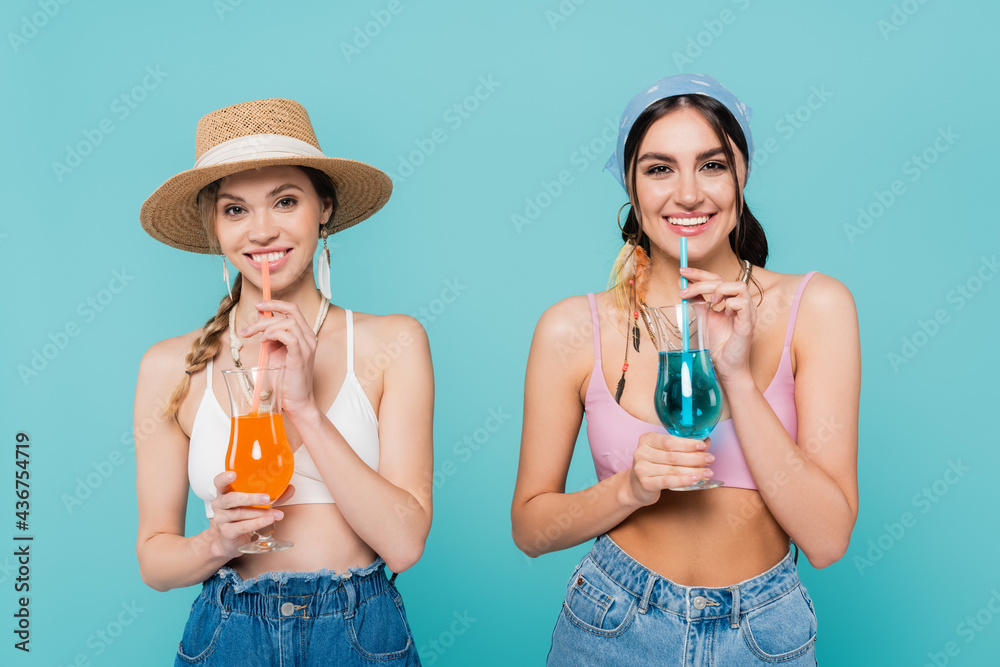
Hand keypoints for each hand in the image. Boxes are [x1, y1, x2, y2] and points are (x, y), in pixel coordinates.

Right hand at [208, 471, 293, 558]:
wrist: (229, 540)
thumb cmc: (242, 514)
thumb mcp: (254, 503)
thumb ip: (271, 495)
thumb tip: (290, 488)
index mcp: (224, 492)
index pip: (219, 482)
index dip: (224, 478)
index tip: (234, 474)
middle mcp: (219, 504)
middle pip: (231, 499)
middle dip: (250, 498)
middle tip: (267, 498)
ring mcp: (221, 519)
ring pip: (241, 514)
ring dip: (261, 513)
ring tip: (276, 514)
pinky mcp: (227, 532)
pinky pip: (243, 527)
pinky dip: (257, 523)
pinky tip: (268, 520)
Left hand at [239, 300, 317, 414]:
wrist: (296, 401)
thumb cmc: (286, 379)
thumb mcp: (274, 351)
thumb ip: (269, 334)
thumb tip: (259, 318)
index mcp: (304, 334)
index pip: (292, 309)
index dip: (275, 303)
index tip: (258, 305)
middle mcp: (309, 337)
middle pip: (289, 313)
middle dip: (265, 316)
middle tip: (248, 329)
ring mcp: (307, 347)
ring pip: (288, 322)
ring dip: (267, 327)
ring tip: (257, 339)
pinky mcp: (301, 356)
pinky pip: (289, 336)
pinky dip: (274, 335)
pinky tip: (264, 342)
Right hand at [626, 432, 714, 505]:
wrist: (637, 486)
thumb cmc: (655, 466)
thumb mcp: (666, 452)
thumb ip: (684, 447)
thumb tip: (706, 442)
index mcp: (647, 439)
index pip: (669, 441)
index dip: (688, 444)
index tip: (703, 446)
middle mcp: (641, 452)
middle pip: (673, 455)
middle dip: (695, 458)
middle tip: (710, 459)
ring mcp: (641, 468)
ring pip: (673, 469)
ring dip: (693, 471)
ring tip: (707, 472)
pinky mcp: (645, 483)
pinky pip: (667, 481)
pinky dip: (683, 480)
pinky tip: (695, 480)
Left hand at [678, 266, 755, 383]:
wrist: (725, 366)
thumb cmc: (717, 344)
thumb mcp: (704, 318)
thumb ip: (697, 303)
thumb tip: (684, 287)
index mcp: (730, 300)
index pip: (716, 279)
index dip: (699, 273)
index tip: (682, 271)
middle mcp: (741, 303)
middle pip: (723, 280)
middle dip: (701, 282)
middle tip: (684, 291)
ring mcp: (747, 312)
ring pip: (738, 286)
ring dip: (719, 291)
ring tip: (709, 303)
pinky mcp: (749, 322)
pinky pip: (742, 303)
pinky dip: (729, 305)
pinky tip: (724, 314)